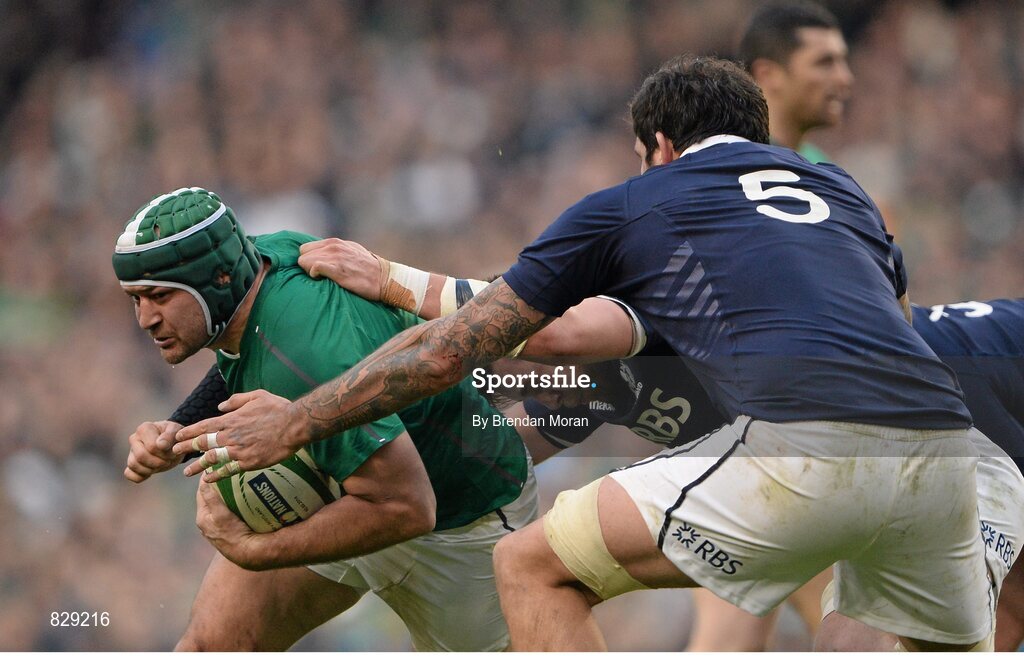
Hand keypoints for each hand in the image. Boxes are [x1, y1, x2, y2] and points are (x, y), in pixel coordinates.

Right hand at [124, 420, 184, 482]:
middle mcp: (134, 438)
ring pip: (133, 465)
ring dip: (151, 469)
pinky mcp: (131, 464)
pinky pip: (129, 474)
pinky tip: (152, 471)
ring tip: (162, 463)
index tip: (174, 450)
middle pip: (140, 456)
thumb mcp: (177, 431)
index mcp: (144, 428)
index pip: (151, 446)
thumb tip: (160, 444)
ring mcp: (131, 452)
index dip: (165, 452)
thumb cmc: (175, 435)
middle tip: (169, 459)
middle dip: (159, 462)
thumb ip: (170, 436)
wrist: (174, 443)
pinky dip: (141, 476)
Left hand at [173, 390, 307, 481]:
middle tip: (174, 452)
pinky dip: (216, 474)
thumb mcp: (257, 396)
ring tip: (186, 472)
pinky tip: (208, 479)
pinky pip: (228, 470)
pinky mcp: (249, 462)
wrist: (295, 425)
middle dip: (186, 448)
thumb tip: (220, 407)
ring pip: (211, 459)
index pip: (203, 426)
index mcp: (231, 419)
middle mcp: (231, 435)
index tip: (177, 435)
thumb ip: (236, 401)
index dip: (188, 431)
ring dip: (197, 466)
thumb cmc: (278, 408)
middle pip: (202, 443)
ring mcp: (238, 450)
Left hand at [195, 480, 267, 569]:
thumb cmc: (233, 533)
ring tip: (232, 484)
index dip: (205, 480)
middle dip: (215, 487)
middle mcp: (207, 524)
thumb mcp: (220, 514)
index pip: (201, 493)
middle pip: (209, 499)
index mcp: (202, 518)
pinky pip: (226, 513)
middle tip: (224, 473)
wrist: (247, 552)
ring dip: (223, 496)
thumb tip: (202, 482)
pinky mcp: (227, 531)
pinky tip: (240, 500)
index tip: (211, 468)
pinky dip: (230, 505)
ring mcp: (217, 528)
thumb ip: (211, 498)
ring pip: (218, 506)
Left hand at [298, 238, 383, 300]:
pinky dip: (314, 275)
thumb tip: (322, 254)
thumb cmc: (368, 268)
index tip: (315, 269)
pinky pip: (314, 268)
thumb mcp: (351, 250)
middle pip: (302, 255)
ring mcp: (335, 257)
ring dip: (310, 271)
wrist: (384, 278)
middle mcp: (333, 247)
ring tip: (322, 278)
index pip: (305, 248)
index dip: (308, 259)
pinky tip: (322, 279)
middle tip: (318, 275)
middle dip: (307, 266)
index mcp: (334, 242)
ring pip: (305, 261)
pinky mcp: (338, 270)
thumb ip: (336, 250)